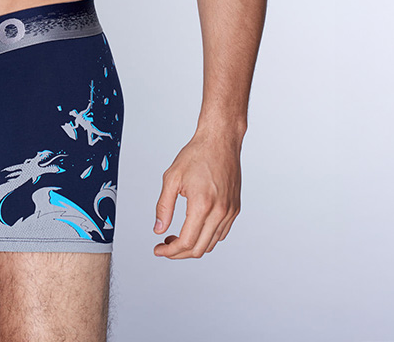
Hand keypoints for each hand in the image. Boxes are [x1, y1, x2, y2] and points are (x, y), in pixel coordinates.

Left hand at [152, 130, 241, 257]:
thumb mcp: (172, 178)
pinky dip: (206, 237)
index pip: (186, 242)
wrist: (220, 141)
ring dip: (193, 246)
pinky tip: (194, 229)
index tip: (159, 249)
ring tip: (177, 237)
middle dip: (179, 253)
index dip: (170, 251)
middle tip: (165, 245)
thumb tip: (159, 229)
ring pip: (211, 244)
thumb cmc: (197, 154)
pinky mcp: (235, 209)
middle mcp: (220, 211)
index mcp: (203, 205)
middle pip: (199, 249)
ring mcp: (230, 211)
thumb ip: (164, 207)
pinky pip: (221, 233)